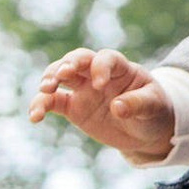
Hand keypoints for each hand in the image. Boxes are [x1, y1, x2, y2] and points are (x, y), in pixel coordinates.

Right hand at [29, 48, 176, 159]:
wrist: (146, 130)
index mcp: (121, 68)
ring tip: (45, 90)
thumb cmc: (155, 111)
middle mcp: (97, 74)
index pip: (107, 58)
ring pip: (59, 75)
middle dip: (67, 64)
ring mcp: (83, 89)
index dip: (101, 67)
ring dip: (49, 79)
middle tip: (61, 74)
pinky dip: (41, 106)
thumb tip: (117, 108)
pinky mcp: (73, 107)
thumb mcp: (154, 107)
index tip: (99, 85)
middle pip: (77, 59)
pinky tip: (34, 117)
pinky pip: (52, 102)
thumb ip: (138, 104)